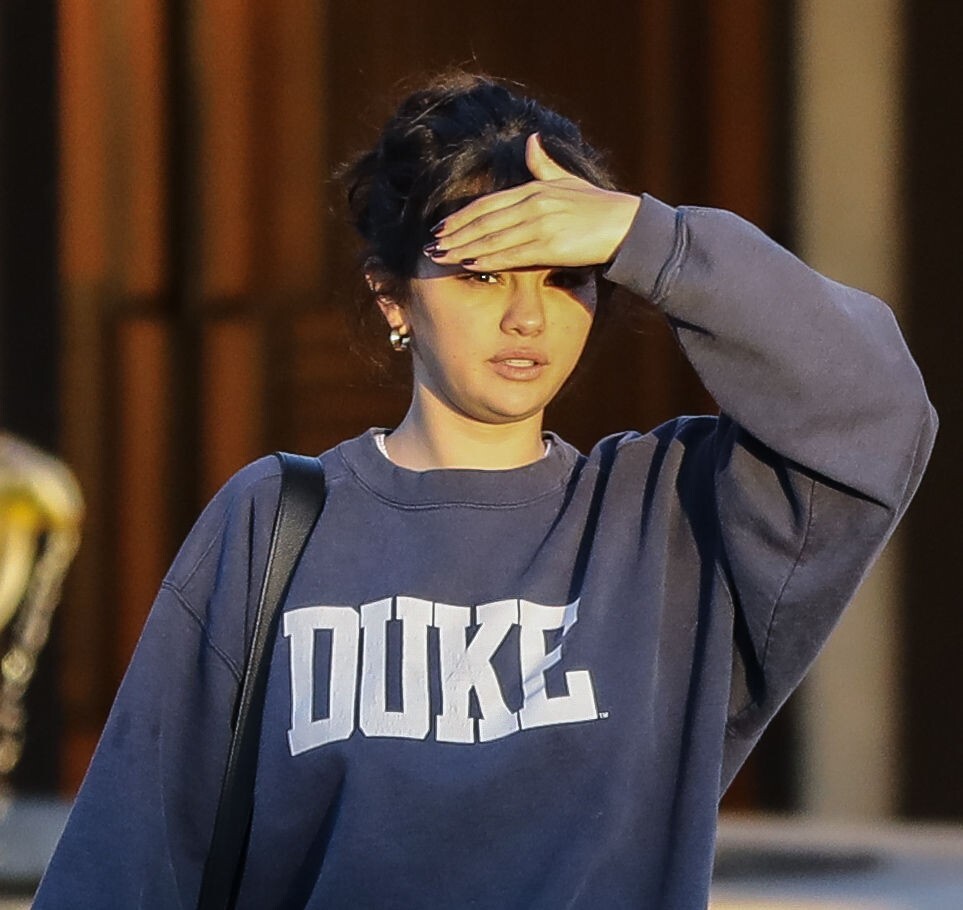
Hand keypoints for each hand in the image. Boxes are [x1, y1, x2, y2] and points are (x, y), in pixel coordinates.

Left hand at [425, 133, 640, 270]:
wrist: (627, 226)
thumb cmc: (599, 207)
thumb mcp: (568, 180)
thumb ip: (544, 164)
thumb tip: (531, 141)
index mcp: (534, 189)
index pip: (488, 203)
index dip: (461, 216)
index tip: (441, 227)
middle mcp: (533, 204)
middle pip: (483, 220)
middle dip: (454, 235)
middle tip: (430, 246)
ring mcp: (541, 224)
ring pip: (492, 238)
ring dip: (463, 249)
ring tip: (441, 258)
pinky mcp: (550, 245)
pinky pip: (511, 255)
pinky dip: (488, 259)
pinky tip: (470, 264)